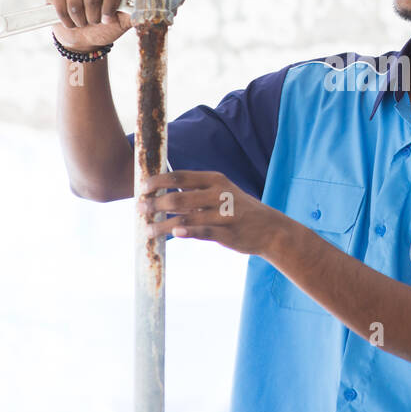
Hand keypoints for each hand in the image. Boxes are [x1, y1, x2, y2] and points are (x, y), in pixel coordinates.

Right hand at [45, 0, 132, 51]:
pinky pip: (60, 5)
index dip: (109, 6)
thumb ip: (132, 16)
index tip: (107, 19)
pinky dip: (66, 20)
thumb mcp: (121, 24)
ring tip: (83, 22)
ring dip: (79, 20)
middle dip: (93, 15)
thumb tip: (142, 13)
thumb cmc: (105, 27)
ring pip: (75, 2)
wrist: (83, 37)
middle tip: (94, 22)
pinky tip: (70, 21)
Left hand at [136, 170, 290, 257]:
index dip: (158, 181)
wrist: (270, 229)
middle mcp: (218, 194)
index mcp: (215, 180)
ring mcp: (223, 214)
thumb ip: (195, 193)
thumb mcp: (221, 192)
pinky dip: (186, 233)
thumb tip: (163, 192)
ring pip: (185, 219)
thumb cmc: (239, 209)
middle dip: (154, 204)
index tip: (142, 188)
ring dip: (162, 225)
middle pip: (178, 198)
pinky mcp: (227, 233)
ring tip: (147, 229)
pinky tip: (173, 234)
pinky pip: (202, 232)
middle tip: (139, 209)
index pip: (179, 177)